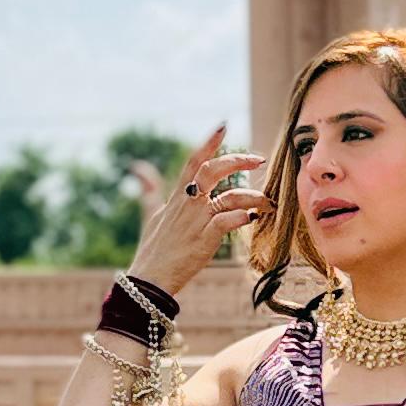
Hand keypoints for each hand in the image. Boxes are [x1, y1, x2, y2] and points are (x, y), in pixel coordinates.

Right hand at [130, 125, 262, 292]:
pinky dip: (243, 216)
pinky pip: (228, 221)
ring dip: (253, 196)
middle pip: (213, 170)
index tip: (223, 126)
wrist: (150, 279)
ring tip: (267, 202)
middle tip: (258, 160)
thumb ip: (148, 189)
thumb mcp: (150, 213)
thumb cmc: (154, 248)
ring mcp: (197, 221)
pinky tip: (254, 217)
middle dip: (238, 161)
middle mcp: (188, 204)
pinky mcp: (204, 240)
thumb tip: (138, 169)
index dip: (208, 143)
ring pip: (229, 197)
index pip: (193, 161)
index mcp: (178, 196)